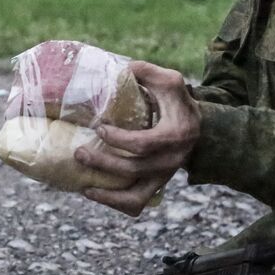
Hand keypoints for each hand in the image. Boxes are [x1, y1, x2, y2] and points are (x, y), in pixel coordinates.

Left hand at [75, 61, 200, 215]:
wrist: (196, 129)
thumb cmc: (177, 102)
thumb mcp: (169, 82)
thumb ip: (146, 72)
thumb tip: (119, 70)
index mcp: (176, 135)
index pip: (144, 144)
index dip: (119, 140)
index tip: (99, 127)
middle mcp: (172, 161)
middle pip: (134, 169)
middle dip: (103, 163)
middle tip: (78, 153)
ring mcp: (164, 177)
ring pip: (136, 196)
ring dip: (107, 194)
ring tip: (83, 185)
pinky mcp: (156, 187)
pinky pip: (136, 204)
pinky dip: (114, 203)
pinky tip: (92, 193)